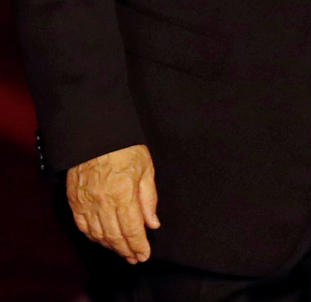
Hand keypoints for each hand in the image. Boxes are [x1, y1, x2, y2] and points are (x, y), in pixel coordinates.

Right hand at [66, 144, 159, 263]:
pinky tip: (102, 240)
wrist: (95, 135)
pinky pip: (83, 226)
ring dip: (110, 246)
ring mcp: (86, 203)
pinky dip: (93, 237)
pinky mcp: (74, 201)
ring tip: (122, 252)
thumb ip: (149, 199)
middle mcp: (103, 203)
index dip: (138, 245)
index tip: (144, 255)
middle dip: (126, 250)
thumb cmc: (124, 148)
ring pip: (98, 234)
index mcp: (123, 194)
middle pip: (114, 236)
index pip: (132, 229)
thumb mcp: (146, 169)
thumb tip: (153, 224)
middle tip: (135, 258)